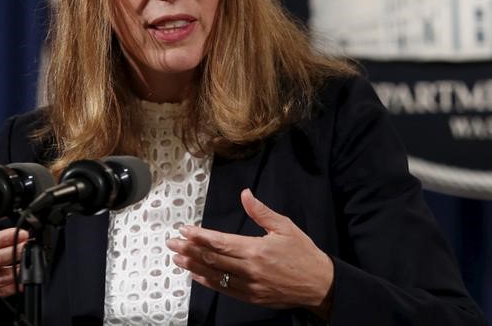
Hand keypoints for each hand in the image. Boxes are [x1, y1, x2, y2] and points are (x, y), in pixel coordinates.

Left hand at [166, 188, 333, 318]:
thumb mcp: (285, 227)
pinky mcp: (251, 297)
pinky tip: (196, 275)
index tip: (184, 230)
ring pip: (214, 275)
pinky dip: (208, 281)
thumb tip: (245, 194)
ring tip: (177, 258)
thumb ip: (261, 212)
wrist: (319, 284)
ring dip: (193, 266)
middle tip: (172, 243)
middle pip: (212, 258)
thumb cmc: (303, 253)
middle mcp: (249, 269)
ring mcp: (249, 285)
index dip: (199, 236)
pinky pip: (224, 289)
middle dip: (189, 250)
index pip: (220, 242)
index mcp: (256, 249)